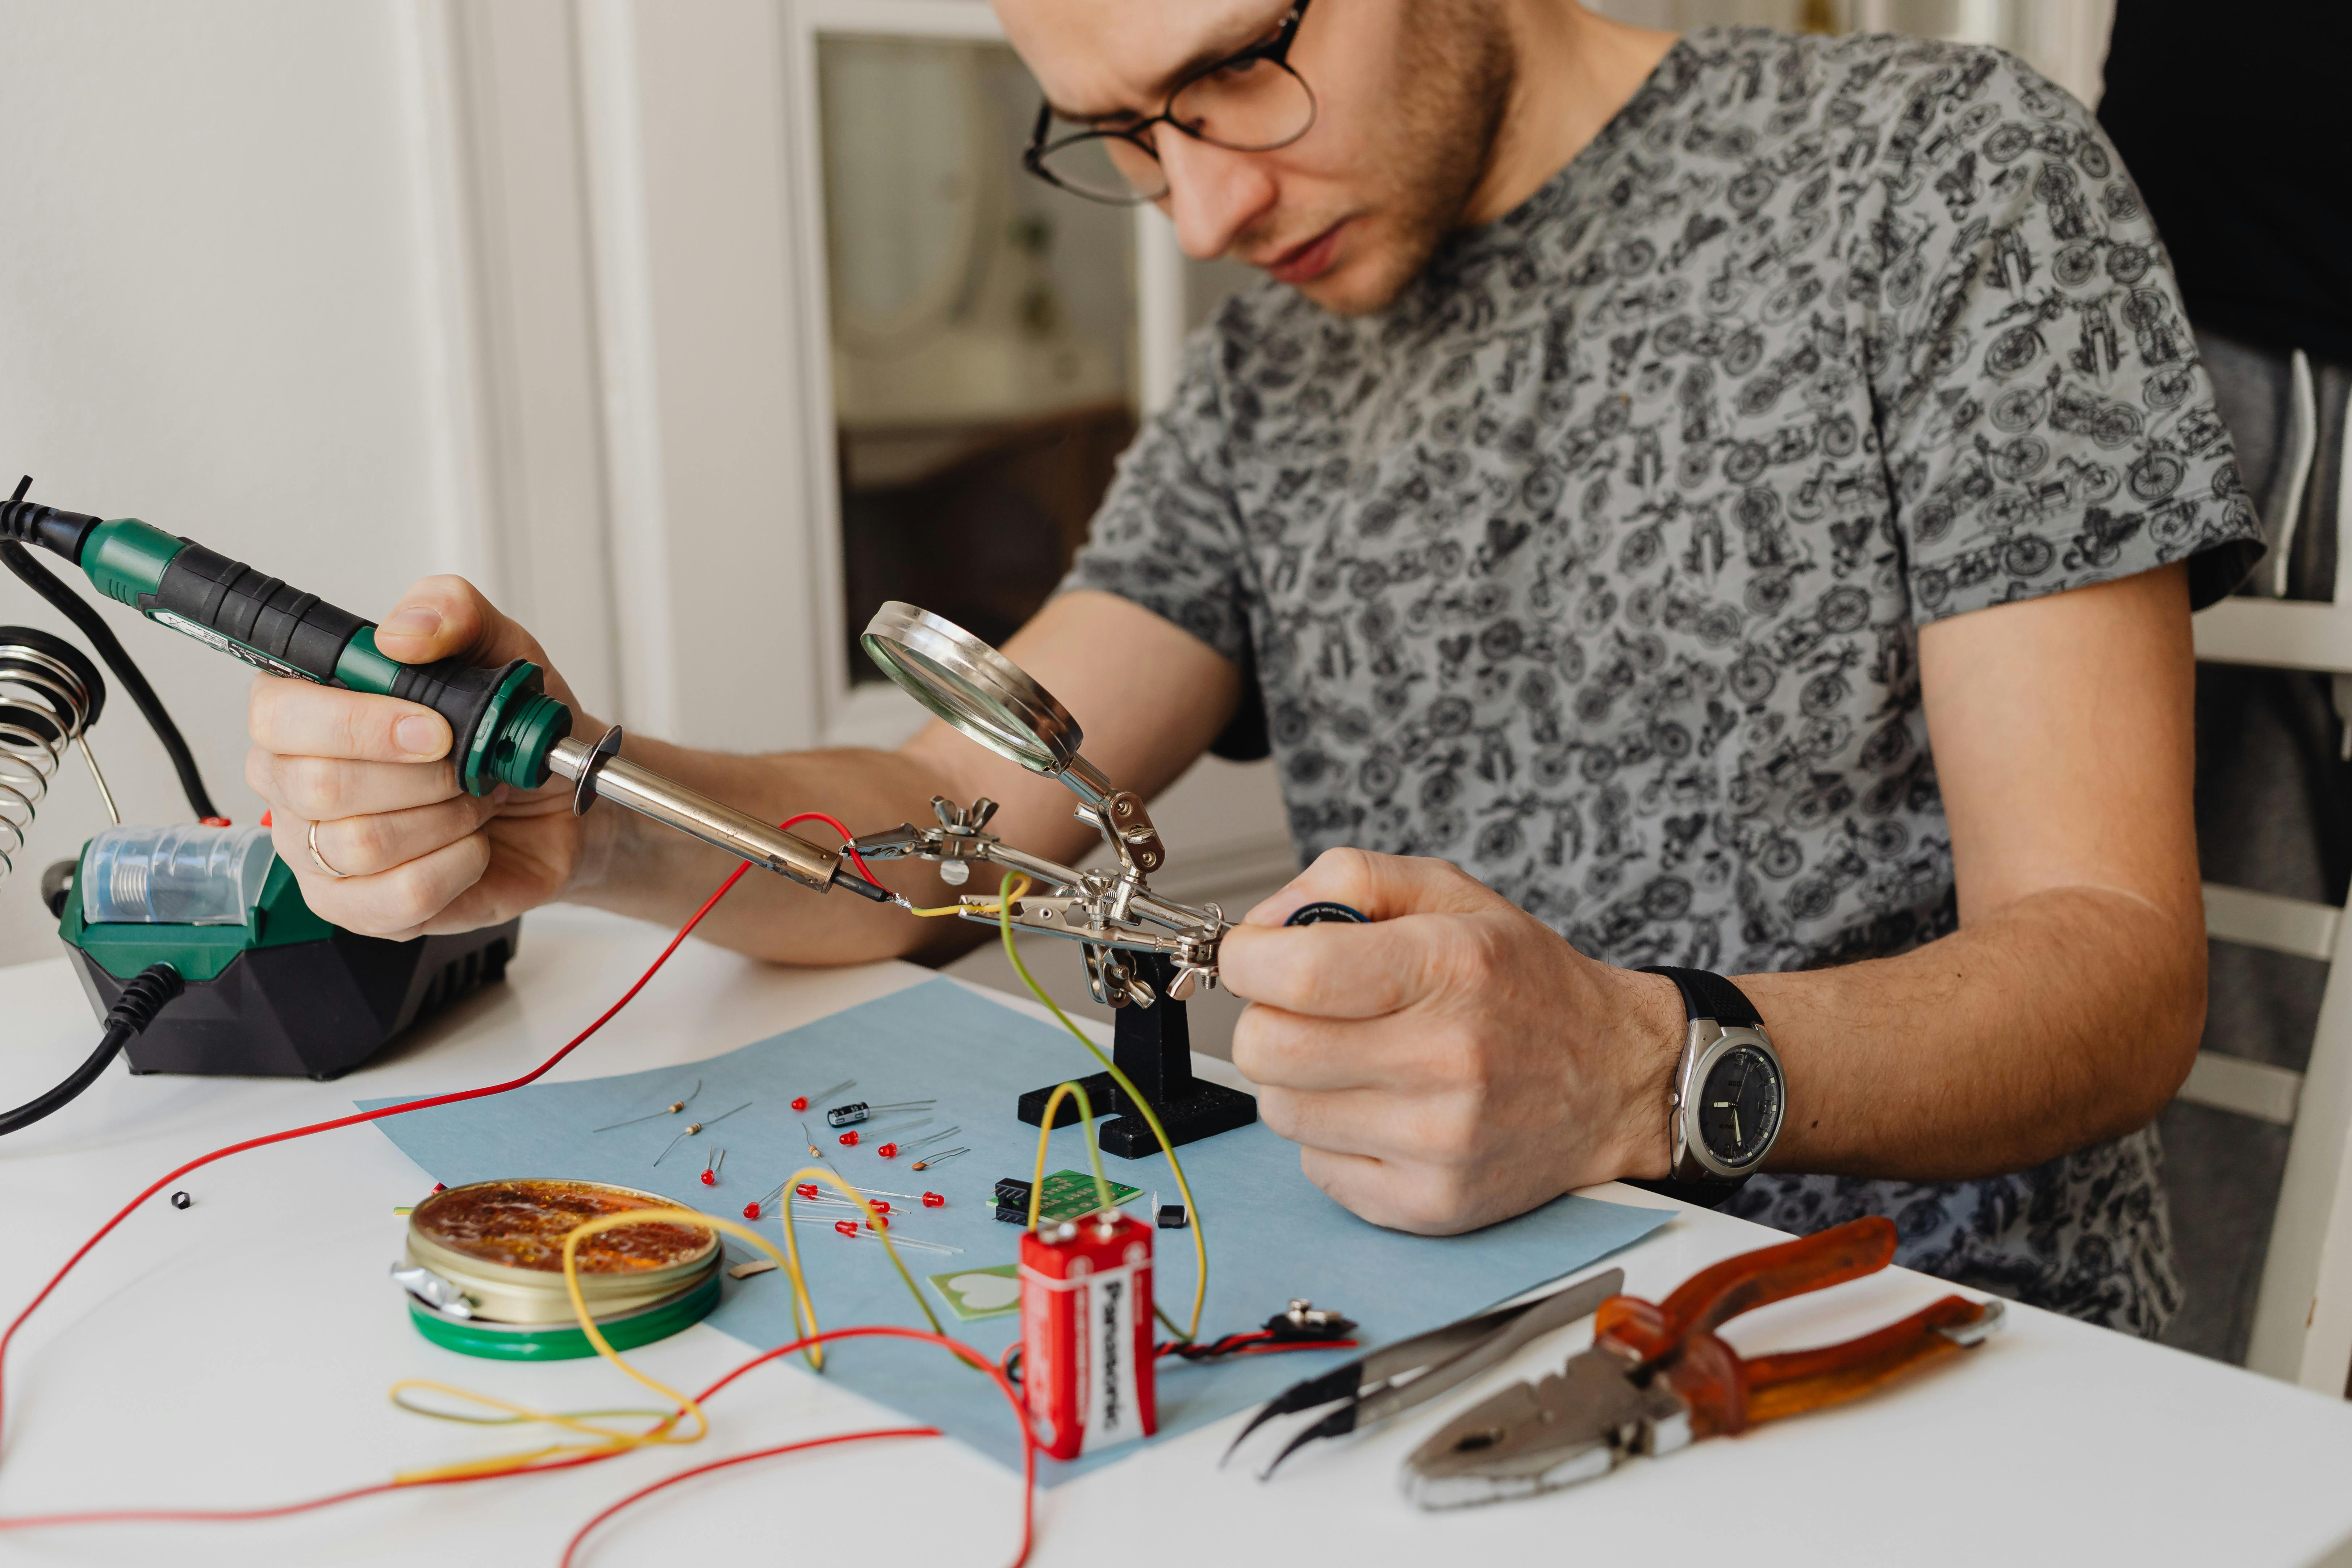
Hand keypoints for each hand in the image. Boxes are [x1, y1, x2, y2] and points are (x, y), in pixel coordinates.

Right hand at [244, 576, 593, 939]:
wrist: (558, 801)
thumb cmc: (508, 729)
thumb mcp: (498, 647)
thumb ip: (451, 610)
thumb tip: (403, 631)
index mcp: (305, 712)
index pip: (277, 715)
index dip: (356, 725)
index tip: (434, 728)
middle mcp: (294, 783)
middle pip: (319, 786)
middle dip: (421, 777)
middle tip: (466, 767)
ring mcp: (320, 854)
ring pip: (360, 845)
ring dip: (445, 819)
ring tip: (472, 802)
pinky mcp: (360, 908)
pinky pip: (399, 896)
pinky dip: (457, 866)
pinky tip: (472, 847)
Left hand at [1218, 849, 1682, 1233]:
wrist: (1616, 1080)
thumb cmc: (1524, 983)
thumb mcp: (1450, 893)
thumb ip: (1346, 880)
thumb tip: (1260, 926)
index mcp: (1451, 966)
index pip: (1293, 973)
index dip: (1247, 959)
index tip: (1255, 956)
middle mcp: (1448, 1058)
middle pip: (1267, 1049)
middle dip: (1265, 1021)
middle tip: (1304, 1012)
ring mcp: (1439, 1141)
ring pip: (1281, 1112)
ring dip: (1299, 1082)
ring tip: (1358, 1061)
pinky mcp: (1431, 1203)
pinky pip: (1316, 1168)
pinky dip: (1332, 1138)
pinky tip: (1384, 1111)